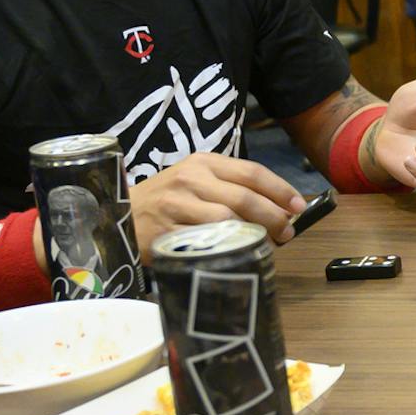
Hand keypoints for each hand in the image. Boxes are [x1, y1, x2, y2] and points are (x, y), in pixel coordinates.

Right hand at [129, 152, 306, 246]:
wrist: (116, 215)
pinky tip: (236, 253)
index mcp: (204, 162)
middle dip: (273, 217)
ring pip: (227, 219)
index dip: (281, 190)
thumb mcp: (196, 183)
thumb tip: (279, 209)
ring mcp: (175, 204)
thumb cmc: (167, 201)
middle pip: (245, 197)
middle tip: (287, 232)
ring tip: (265, 244)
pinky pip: (204, 240)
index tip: (299, 206)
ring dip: (254, 234)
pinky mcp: (165, 230)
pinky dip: (227, 248)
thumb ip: (231, 189)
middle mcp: (190, 178)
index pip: (252, 172)